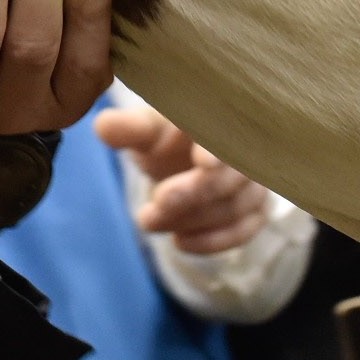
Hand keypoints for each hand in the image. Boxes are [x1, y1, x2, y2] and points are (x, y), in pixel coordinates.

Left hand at [99, 102, 271, 254]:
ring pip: (237, 205)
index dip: (217, 147)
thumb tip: (102, 126)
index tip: (203, 162)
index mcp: (221, 117)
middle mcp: (247, 146)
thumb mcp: (145, 130)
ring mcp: (256, 179)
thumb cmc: (165, 136)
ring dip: (193, 220)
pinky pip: (246, 229)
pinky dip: (215, 241)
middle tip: (149, 214)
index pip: (228, 131)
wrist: (181, 154)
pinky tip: (180, 242)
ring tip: (148, 221)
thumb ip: (128, 129)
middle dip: (190, 196)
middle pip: (232, 176)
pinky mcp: (257, 208)